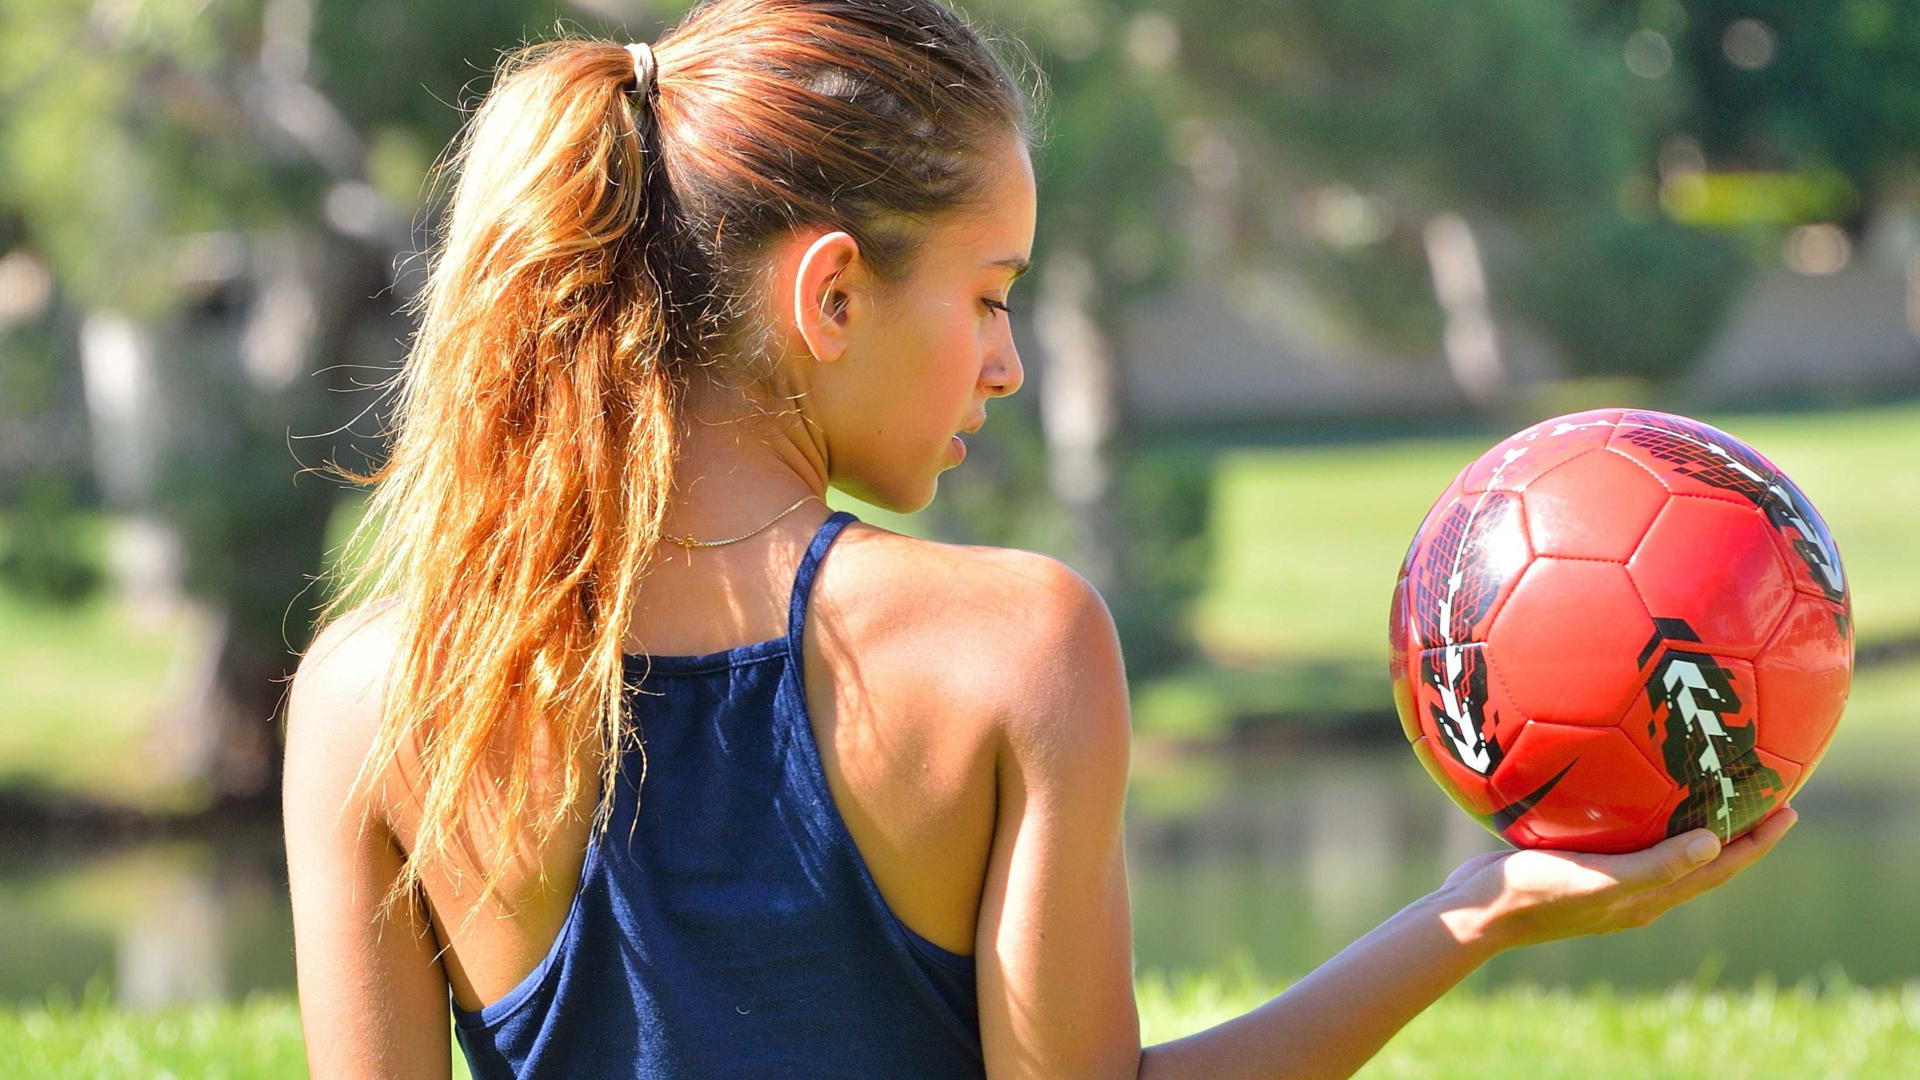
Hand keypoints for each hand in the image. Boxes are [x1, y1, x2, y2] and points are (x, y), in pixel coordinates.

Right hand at [1437, 805, 1799, 951]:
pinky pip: (1630, 837)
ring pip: (1668, 848)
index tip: (1788, 810)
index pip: (1719, 869)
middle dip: (1738, 831)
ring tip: (1713, 788)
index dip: (1757, 843)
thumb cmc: (1537, 893)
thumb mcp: (1599, 879)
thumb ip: (1655, 865)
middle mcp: (1638, 891)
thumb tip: (1715, 842)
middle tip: (1765, 794)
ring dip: (1697, 823)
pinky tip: (1633, 787)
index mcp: (1650, 899)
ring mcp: (1609, 879)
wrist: (1478, 910)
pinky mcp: (1580, 863)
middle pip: (1703, 859)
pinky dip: (1649, 816)